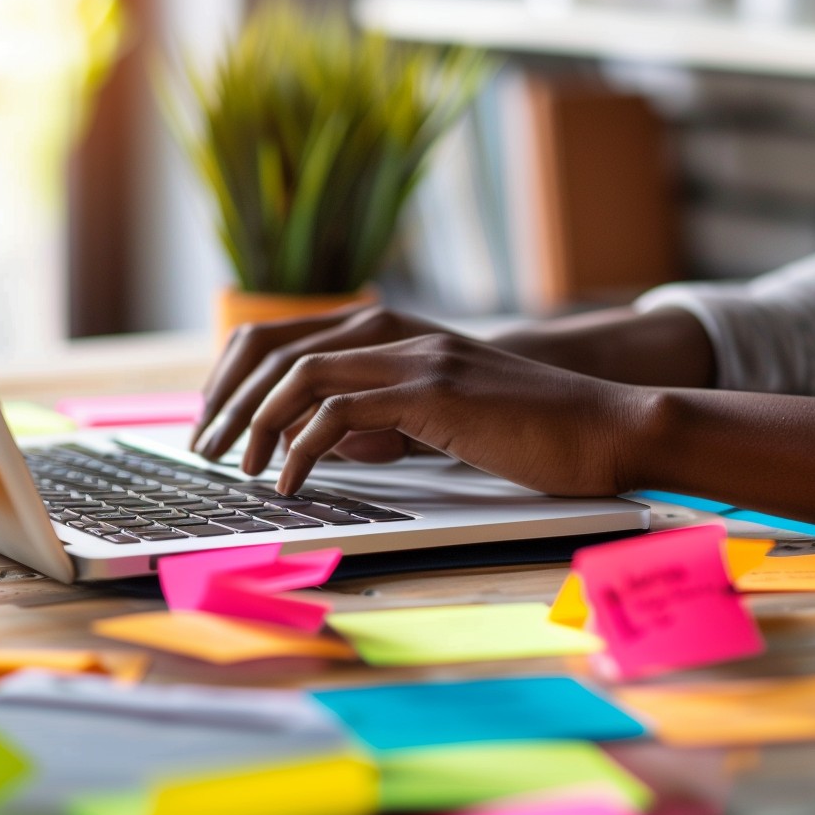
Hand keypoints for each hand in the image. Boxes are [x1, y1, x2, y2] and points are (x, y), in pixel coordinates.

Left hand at [233, 330, 658, 496]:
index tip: (216, 422)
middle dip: (229, 400)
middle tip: (206, 449)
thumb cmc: (536, 434)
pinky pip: (341, 413)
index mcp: (397, 332)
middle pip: (277, 348)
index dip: (236, 376)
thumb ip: (390, 419)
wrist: (608, 427)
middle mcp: (399, 332)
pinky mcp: (434, 392)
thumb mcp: (446, 420)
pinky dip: (302, 449)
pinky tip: (291, 482)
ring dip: (255, 424)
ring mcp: (416, 357)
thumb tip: (331, 442)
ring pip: (301, 375)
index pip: (286, 335)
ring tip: (238, 469)